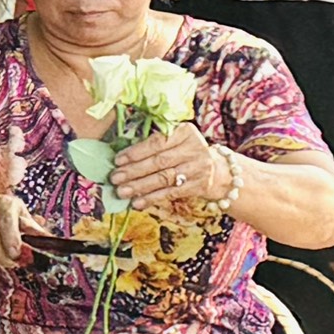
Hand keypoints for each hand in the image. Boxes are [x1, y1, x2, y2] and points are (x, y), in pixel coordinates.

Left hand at [111, 124, 229, 218]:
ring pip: (163, 178)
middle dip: (134, 171)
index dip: (136, 152)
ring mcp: (198, 168)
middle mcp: (194, 148)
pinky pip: (171, 193)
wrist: (218, 170)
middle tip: (115, 178)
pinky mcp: (199, 186)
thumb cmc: (186, 152)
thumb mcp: (176, 140)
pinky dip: (152, 198)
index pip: (157, 142)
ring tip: (122, 192)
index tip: (117, 160)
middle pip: (159, 162)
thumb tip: (121, 158)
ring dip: (140, 187)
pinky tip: (137, 202)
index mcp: (185, 131)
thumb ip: (154, 143)